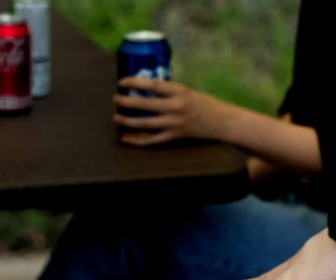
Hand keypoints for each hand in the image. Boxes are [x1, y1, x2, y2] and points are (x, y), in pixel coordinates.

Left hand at [112, 77, 232, 144]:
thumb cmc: (202, 103)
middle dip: (126, 102)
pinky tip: (125, 138)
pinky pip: (151, 140)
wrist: (220, 121)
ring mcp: (174, 123)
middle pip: (144, 105)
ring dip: (127, 121)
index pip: (152, 85)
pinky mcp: (174, 136)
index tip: (122, 82)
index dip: (135, 83)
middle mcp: (176, 107)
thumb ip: (168, 91)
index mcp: (179, 91)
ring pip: (144, 124)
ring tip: (116, 117)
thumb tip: (144, 88)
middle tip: (115, 99)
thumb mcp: (187, 92)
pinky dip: (136, 140)